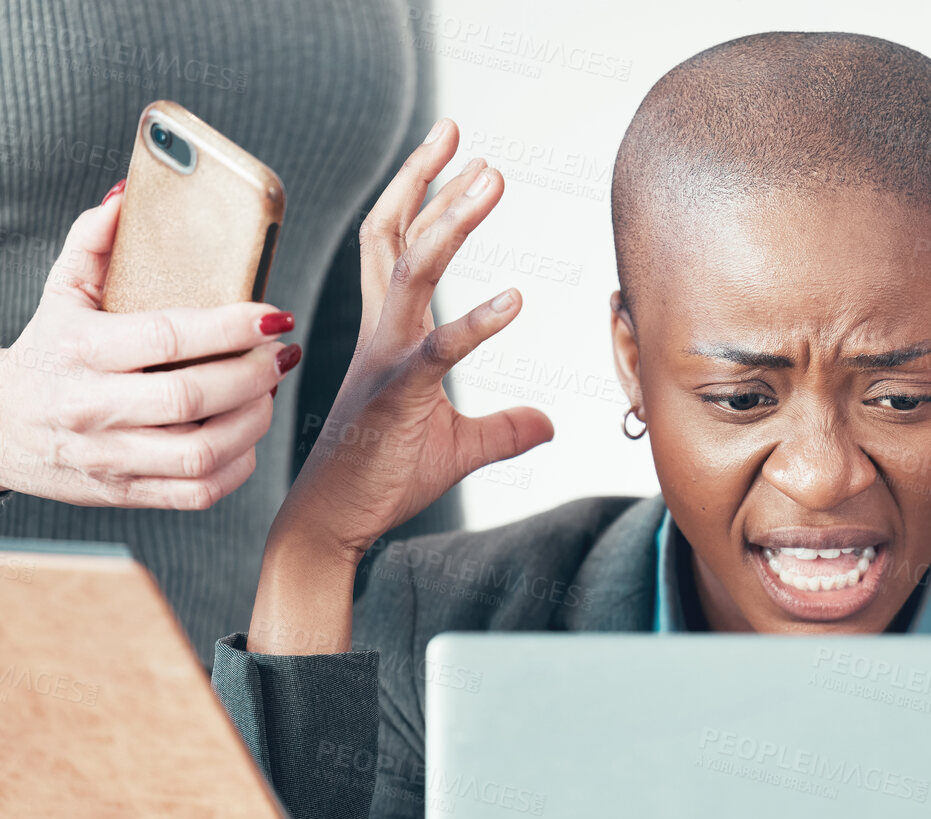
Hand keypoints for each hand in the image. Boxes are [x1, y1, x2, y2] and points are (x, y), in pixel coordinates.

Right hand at [0, 181, 297, 507]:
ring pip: (202, 450)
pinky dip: (238, 467)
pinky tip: (246, 437)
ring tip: (268, 392)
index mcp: (81, 350)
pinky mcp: (127, 492)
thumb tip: (129, 197)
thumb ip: (95, 242)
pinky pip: (199, 491)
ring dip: (254, 421)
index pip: (166, 336)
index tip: (273, 315)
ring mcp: (111, 456)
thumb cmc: (47, 356)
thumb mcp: (61, 294)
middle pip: (192, 396)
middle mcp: (93, 407)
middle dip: (254, 374)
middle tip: (282, 354)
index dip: (230, 327)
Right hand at [251, 121, 552, 652]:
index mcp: (391, 334)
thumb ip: (505, 429)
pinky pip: (438, 351)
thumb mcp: (462, 447)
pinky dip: (476, 323)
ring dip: (452, 220)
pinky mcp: (396, 398)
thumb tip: (549, 422)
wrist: (332, 524)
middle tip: (461, 133)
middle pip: (398, 236)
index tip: (454, 151)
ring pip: (413, 271)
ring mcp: (385, 360)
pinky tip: (516, 300)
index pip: (398, 245)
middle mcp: (383, 334)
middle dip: (429, 182)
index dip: (420, 193)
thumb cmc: (383, 478)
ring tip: (490, 178)